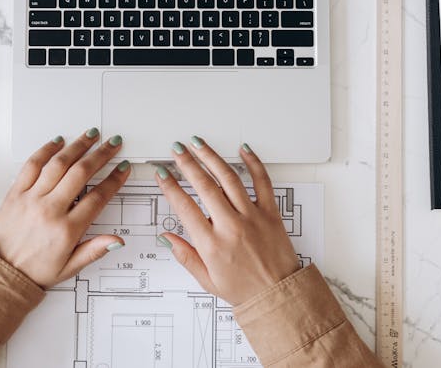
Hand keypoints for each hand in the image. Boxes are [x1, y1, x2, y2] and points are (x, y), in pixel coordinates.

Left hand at [0, 128, 131, 287]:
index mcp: (66, 230)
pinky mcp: (15, 193)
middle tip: (112, 144)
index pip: (98, 198)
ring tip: (90, 135)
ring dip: (77, 146)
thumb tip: (117, 240)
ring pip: (59, 164)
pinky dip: (46, 150)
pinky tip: (57, 142)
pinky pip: (32, 165)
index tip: (122, 168)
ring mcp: (31, 199)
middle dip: (101, 155)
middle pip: (81, 173)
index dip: (114, 180)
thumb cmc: (33, 271)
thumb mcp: (69, 268)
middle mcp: (50, 210)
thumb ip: (94, 251)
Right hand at [154, 137, 300, 304]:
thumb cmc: (245, 289)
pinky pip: (263, 182)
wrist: (278, 294)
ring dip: (211, 157)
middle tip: (177, 150)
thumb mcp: (207, 280)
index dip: (170, 187)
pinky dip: (253, 163)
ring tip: (199, 144)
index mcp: (212, 244)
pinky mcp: (271, 213)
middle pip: (204, 186)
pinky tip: (243, 150)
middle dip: (187, 163)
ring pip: (229, 178)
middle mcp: (231, 226)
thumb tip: (166, 237)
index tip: (162, 174)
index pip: (184, 207)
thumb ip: (185, 255)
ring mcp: (252, 216)